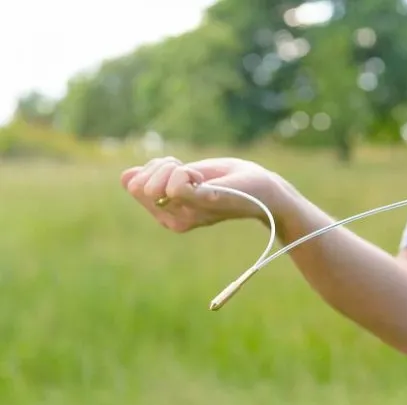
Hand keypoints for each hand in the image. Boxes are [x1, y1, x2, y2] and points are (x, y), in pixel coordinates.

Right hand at [120, 156, 288, 232]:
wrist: (265, 189)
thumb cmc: (230, 180)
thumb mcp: (187, 174)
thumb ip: (159, 176)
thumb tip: (126, 177)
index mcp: (167, 212)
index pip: (132, 183)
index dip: (152, 167)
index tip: (179, 168)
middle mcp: (173, 220)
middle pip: (138, 186)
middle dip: (159, 166)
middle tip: (190, 170)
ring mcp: (188, 216)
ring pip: (153, 186)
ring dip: (174, 168)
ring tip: (200, 176)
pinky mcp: (205, 204)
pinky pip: (176, 187)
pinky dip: (185, 173)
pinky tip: (203, 178)